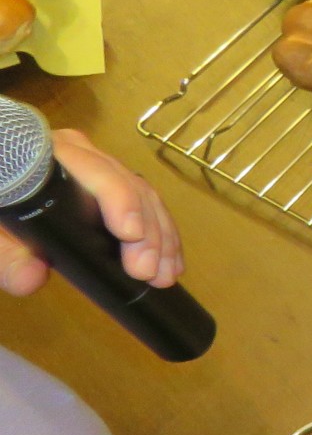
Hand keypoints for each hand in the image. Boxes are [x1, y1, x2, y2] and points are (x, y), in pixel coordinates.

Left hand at [0, 129, 183, 295]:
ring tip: (165, 275)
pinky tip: (171, 263)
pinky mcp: (116, 186)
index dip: (119, 199)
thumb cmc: (0, 201)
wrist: (4, 192)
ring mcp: (104, 168)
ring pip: (146, 197)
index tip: (130, 235)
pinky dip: (163, 236)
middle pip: (128, 186)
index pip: (95, 171)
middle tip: (148, 272)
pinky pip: (149, 206)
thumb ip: (6, 254)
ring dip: (161, 238)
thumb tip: (30, 279)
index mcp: (55, 155)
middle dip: (146, 232)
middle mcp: (85, 155)